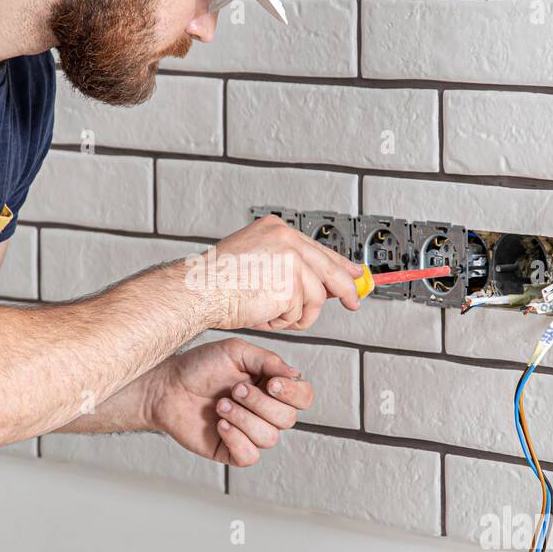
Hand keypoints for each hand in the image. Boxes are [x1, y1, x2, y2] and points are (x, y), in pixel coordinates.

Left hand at [145, 337, 312, 466]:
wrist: (167, 387)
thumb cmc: (200, 366)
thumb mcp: (236, 352)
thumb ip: (268, 360)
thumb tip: (295, 375)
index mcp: (272, 387)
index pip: (303, 397)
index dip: (293, 393)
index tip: (270, 383)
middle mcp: (265, 412)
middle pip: (288, 419)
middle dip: (259, 404)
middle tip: (233, 390)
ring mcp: (250, 433)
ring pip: (269, 438)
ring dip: (243, 419)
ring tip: (220, 405)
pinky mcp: (232, 451)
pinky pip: (250, 456)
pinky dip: (236, 439)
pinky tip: (220, 425)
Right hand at [193, 215, 362, 331]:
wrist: (198, 290)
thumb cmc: (217, 281)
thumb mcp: (257, 262)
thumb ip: (288, 268)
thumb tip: (321, 286)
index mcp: (276, 229)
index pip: (318, 249)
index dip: (339, 265)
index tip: (353, 274)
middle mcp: (286, 240)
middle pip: (329, 269)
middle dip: (345, 290)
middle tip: (354, 302)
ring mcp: (290, 261)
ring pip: (314, 298)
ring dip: (295, 314)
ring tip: (271, 314)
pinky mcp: (290, 286)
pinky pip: (298, 314)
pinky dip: (282, 322)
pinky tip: (262, 314)